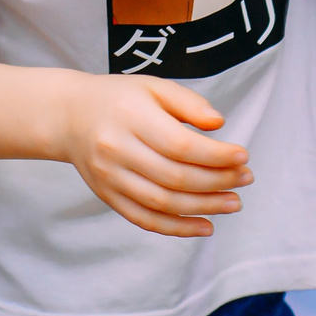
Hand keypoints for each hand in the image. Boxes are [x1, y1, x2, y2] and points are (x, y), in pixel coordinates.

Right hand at [58, 73, 250, 237]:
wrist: (70, 116)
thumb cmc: (120, 98)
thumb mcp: (154, 86)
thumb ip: (188, 102)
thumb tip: (219, 123)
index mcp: (130, 117)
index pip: (180, 145)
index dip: (216, 155)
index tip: (243, 157)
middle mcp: (117, 150)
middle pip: (175, 177)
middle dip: (217, 182)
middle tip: (246, 180)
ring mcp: (110, 177)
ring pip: (163, 203)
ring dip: (204, 208)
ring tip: (234, 203)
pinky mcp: (108, 197)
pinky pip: (145, 219)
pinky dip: (177, 228)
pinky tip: (206, 226)